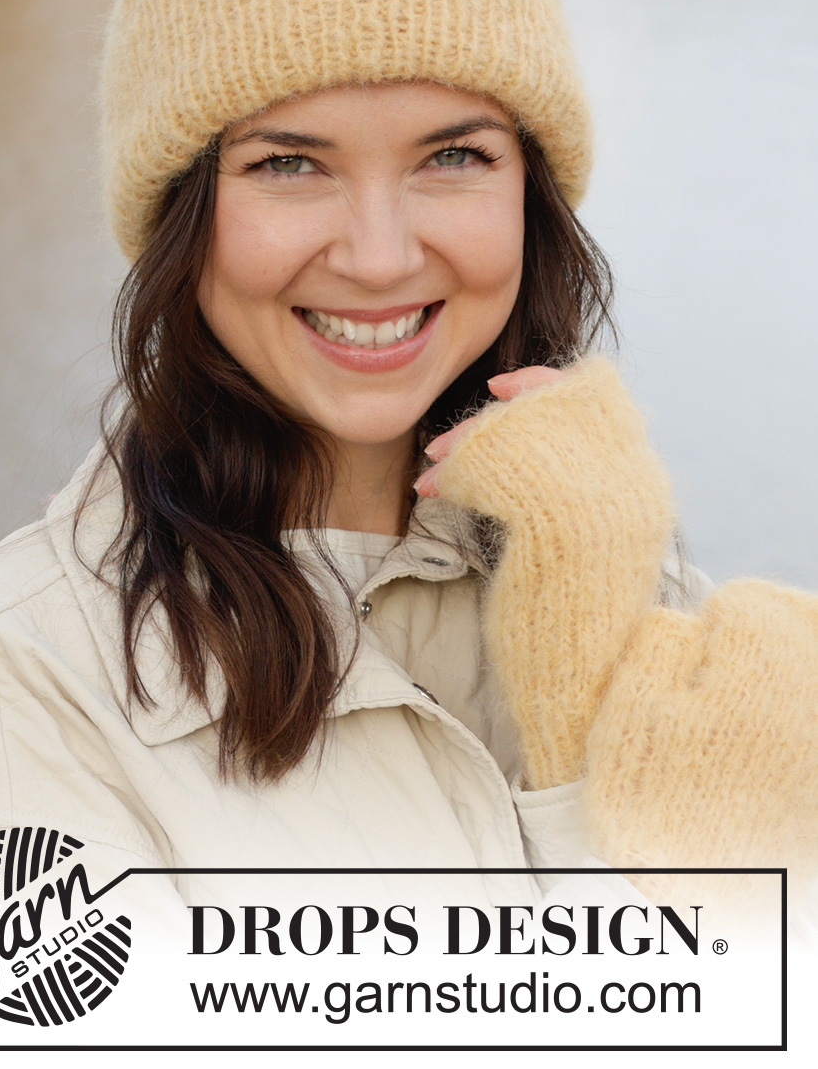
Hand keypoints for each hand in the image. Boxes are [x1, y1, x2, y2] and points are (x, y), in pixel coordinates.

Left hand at [411, 356, 675, 788]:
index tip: (496, 388)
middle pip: (551, 404)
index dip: (542, 384)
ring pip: (519, 429)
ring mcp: (597, 499)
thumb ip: (557, 487)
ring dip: (464, 444)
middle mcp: (628, 481)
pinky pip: (498, 465)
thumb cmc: (565, 624)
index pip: (596, 395)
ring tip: (431, 469)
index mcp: (638, 484)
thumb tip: (506, 439)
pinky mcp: (556, 521)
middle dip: (485, 419)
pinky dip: (458, 471)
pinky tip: (434, 491)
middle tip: (440, 445)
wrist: (578, 684)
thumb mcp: (569, 543)